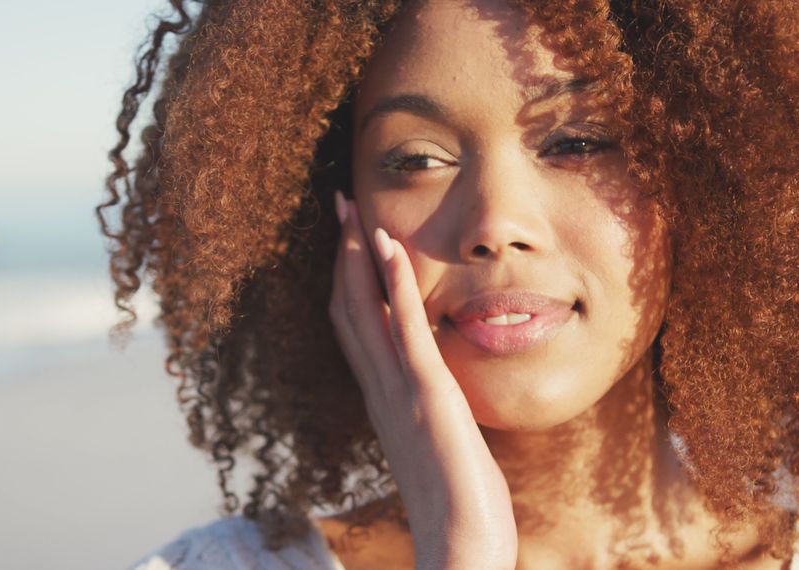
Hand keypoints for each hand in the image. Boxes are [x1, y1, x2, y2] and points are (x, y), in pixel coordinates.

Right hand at [329, 191, 517, 569]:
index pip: (355, 326)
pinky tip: (389, 245)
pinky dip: (395, 284)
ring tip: (354, 208)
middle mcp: (381, 390)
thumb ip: (427, 413)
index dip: (347, 279)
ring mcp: (400, 391)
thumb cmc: (458, 508)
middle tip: (339, 204)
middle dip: (342, 253)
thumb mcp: (439, 445)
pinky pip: (405, 329)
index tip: (349, 238)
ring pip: (365, 309)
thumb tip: (433, 392)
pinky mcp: (427, 395)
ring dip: (358, 254)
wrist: (459, 548)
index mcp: (384, 399)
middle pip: (347, 307)